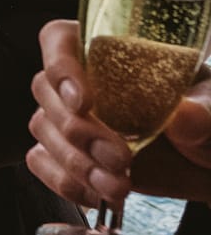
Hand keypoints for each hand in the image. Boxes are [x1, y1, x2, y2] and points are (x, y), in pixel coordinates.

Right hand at [27, 18, 210, 207]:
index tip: (83, 101)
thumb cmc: (208, 122)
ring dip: (76, 162)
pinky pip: (41, 161)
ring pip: (43, 129)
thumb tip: (181, 116)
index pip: (61, 41)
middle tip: (121, 158)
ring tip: (120, 186)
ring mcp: (70, 117)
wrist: (207, 164)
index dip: (60, 65)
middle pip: (46, 90)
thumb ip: (201, 111)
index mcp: (110, 51)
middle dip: (78, 130)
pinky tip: (98, 194)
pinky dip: (64, 181)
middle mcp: (82, 80)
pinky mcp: (68, 152)